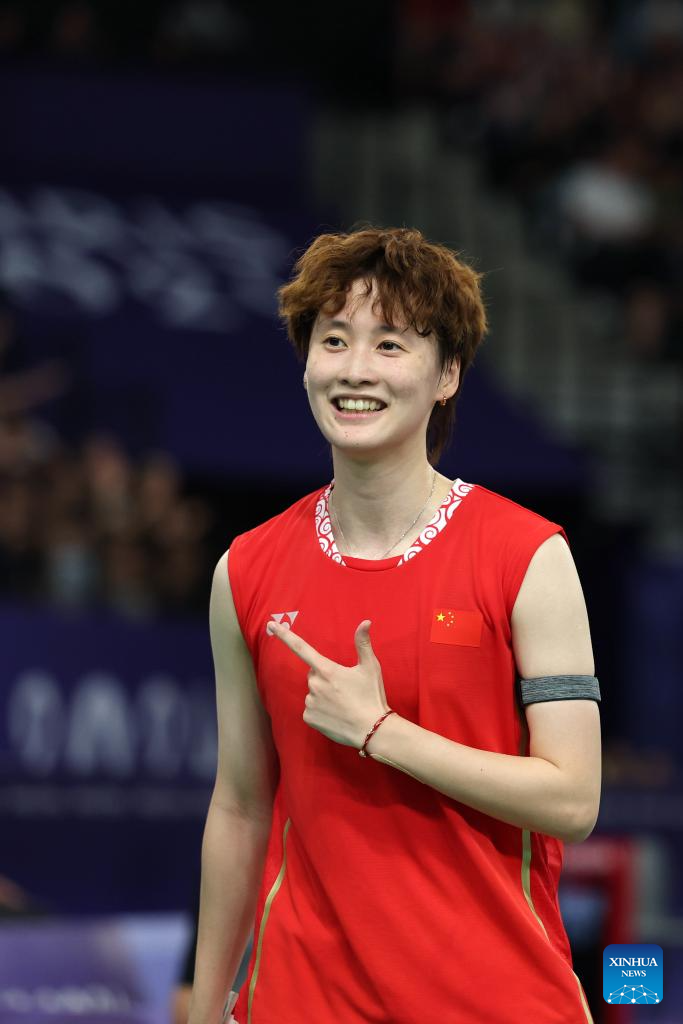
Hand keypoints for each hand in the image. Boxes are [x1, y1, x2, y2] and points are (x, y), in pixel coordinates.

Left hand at [266, 618, 389, 747]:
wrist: (371, 729)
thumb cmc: (371, 696)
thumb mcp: (370, 667)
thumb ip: (363, 643)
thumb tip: (365, 622)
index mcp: (326, 669)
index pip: (301, 648)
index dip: (285, 635)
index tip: (271, 625)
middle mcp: (314, 684)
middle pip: (314, 674)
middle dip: (325, 677)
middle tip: (344, 688)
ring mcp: (310, 702)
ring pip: (313, 692)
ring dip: (323, 695)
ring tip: (343, 704)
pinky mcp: (309, 717)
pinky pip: (311, 709)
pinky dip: (321, 710)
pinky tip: (335, 715)